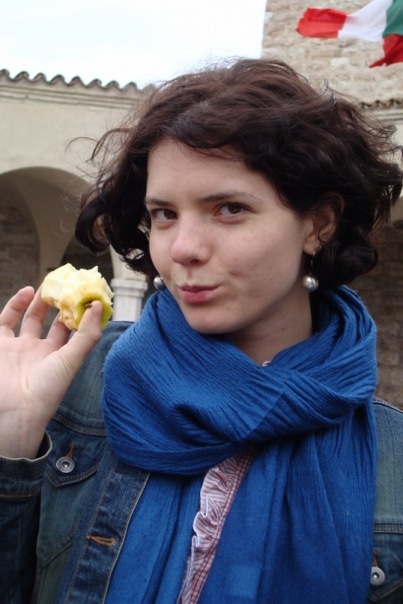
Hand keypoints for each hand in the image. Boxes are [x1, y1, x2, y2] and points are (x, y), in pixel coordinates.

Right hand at [0, 286, 102, 458]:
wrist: (14, 409)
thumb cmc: (47, 389)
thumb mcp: (72, 359)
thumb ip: (87, 333)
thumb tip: (98, 305)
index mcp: (61, 358)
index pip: (74, 331)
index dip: (80, 313)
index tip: (87, 294)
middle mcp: (41, 352)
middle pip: (53, 323)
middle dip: (60, 304)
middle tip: (68, 285)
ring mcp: (19, 348)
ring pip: (30, 319)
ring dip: (40, 301)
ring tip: (49, 285)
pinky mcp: (0, 344)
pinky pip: (6, 320)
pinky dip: (15, 304)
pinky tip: (28, 290)